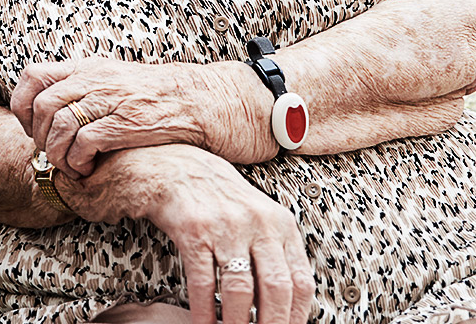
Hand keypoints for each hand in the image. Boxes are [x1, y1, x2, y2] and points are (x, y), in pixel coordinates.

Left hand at [11, 57, 202, 175]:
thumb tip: (44, 108)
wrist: (193, 100)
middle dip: (38, 136)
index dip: (22, 106)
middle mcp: (93, 80)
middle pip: (42, 106)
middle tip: (49, 153)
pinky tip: (86, 169)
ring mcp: (109, 100)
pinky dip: (78, 161)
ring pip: (60, 126)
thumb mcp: (108, 79)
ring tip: (67, 166)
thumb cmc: (147, 96)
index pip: (32, 77)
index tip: (30, 128)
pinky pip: (85, 142)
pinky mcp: (125, 123)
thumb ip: (78, 87)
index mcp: (85, 68)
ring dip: (56, 153)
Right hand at [66, 147, 313, 323]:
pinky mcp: (193, 230)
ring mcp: (225, 226)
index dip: (296, 317)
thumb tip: (287, 305)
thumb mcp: (258, 218)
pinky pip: (203, 281)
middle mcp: (258, 223)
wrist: (174, 167)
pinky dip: (204, 311)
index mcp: (281, 224)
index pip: (301, 282)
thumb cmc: (218, 199)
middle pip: (276, 289)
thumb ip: (275, 253)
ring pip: (240, 290)